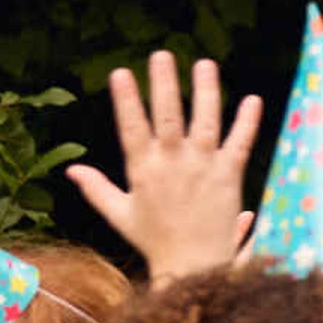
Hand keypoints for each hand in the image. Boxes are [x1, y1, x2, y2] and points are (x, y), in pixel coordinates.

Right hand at [67, 52, 261, 280]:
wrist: (194, 267)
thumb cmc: (156, 241)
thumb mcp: (121, 214)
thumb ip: (97, 188)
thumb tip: (71, 169)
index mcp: (143, 170)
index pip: (132, 128)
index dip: (126, 100)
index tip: (120, 72)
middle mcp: (173, 165)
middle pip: (169, 117)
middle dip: (165, 85)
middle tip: (162, 55)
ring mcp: (203, 169)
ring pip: (206, 123)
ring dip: (207, 92)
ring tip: (205, 64)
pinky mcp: (229, 177)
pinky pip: (240, 144)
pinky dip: (247, 122)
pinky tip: (252, 99)